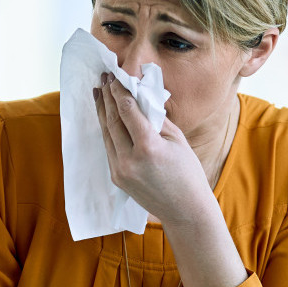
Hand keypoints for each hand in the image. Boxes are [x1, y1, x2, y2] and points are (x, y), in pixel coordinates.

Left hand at [93, 73, 213, 226]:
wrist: (185, 210)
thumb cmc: (187, 173)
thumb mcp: (177, 140)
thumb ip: (156, 119)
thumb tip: (140, 98)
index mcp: (148, 147)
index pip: (127, 111)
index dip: (120, 91)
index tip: (115, 76)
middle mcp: (129, 159)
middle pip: (113, 121)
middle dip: (108, 97)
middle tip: (104, 78)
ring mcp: (120, 170)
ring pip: (107, 134)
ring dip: (102, 112)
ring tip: (99, 93)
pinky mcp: (116, 178)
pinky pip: (109, 148)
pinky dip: (107, 130)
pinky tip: (106, 117)